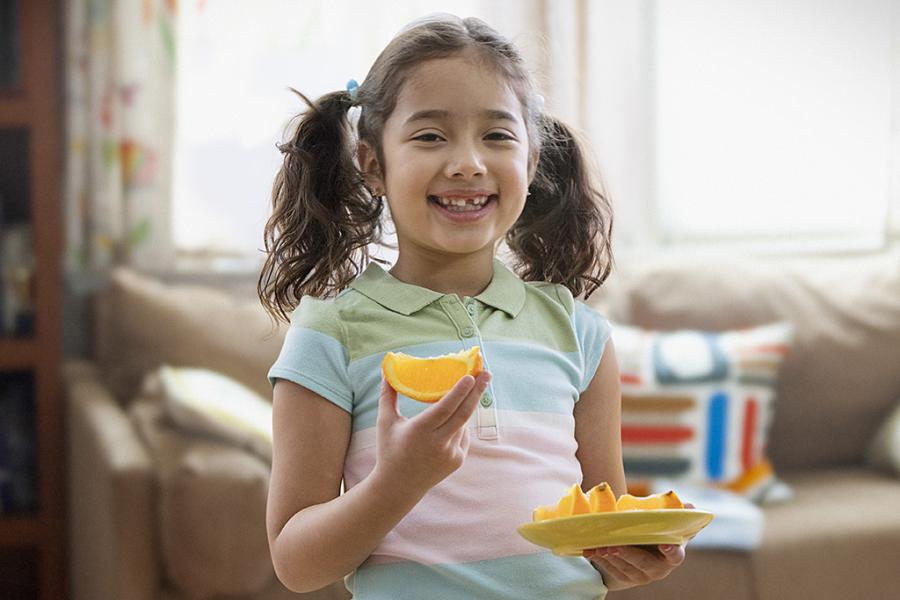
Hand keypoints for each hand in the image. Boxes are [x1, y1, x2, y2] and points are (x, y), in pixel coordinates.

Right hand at [373, 371, 491, 496]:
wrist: (399, 486)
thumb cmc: (389, 450)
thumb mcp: (385, 423)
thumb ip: (387, 396)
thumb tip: (386, 371)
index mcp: (420, 431)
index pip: (444, 408)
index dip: (459, 392)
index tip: (470, 377)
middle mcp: (438, 443)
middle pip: (463, 413)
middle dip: (477, 391)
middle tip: (487, 373)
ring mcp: (450, 453)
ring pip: (463, 423)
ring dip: (464, 407)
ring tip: (465, 392)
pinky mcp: (457, 460)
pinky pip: (463, 435)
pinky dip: (459, 425)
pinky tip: (450, 422)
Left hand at [583, 502, 694, 590]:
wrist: (637, 551)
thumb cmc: (653, 534)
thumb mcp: (664, 524)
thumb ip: (676, 515)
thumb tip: (690, 506)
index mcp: (672, 555)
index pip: (675, 556)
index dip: (671, 551)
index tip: (665, 544)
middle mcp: (658, 569)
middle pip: (644, 564)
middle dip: (629, 555)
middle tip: (615, 546)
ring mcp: (640, 576)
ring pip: (625, 568)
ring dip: (610, 557)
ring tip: (600, 546)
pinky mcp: (623, 579)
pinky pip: (611, 570)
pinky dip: (599, 560)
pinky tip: (591, 550)